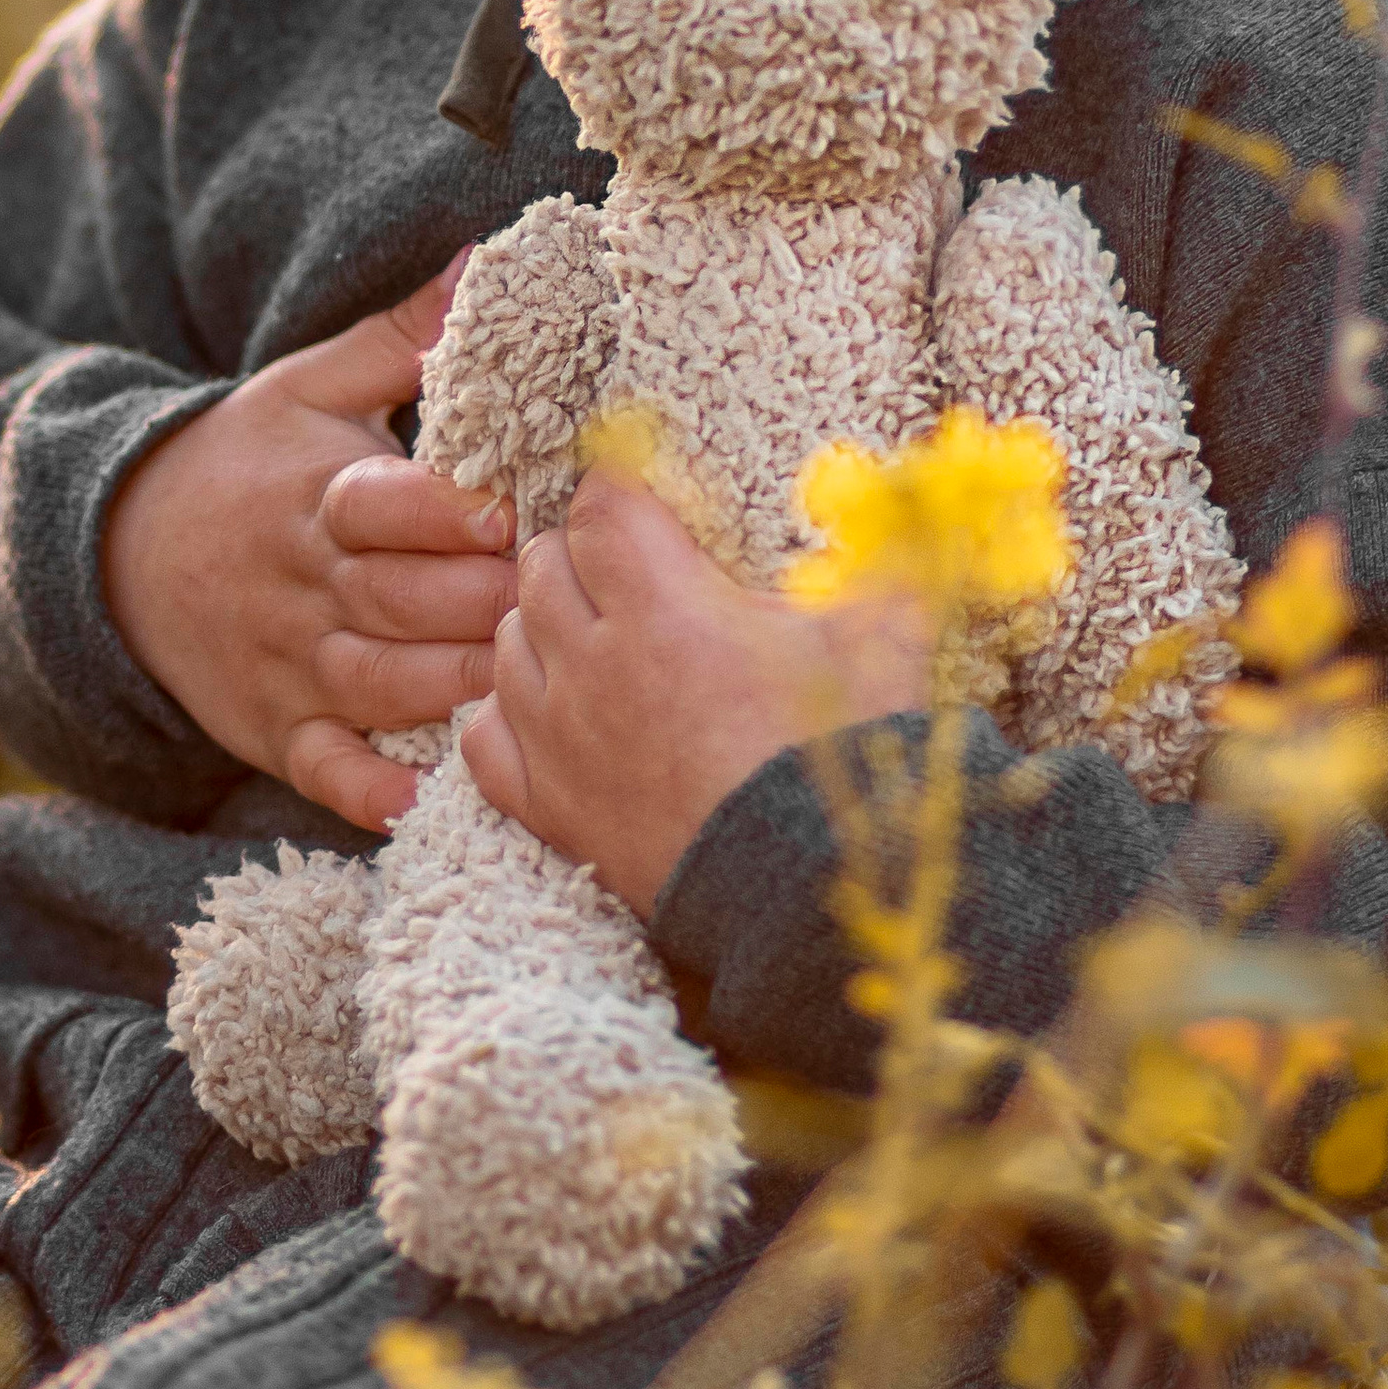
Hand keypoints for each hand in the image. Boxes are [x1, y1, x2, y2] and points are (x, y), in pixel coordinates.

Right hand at [100, 258, 516, 829]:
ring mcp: (289, 663)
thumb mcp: (312, 385)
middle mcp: (305, 585)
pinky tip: (423, 799)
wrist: (121, 550)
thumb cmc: (247, 459)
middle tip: (555, 604)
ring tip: (530, 685)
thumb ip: (404, 334)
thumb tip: (491, 259)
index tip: (511, 511)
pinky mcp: (276, 728)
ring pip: (380, 684)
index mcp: (320, 495)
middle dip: (481, 605)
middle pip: (400, 603)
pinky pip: (324, 769)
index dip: (451, 514)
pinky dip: (368, 790)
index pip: (386, 507)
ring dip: (454, 688)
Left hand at [459, 471, 934, 914]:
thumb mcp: (884, 632)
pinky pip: (485, 735)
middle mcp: (591, 661)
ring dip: (544, 629)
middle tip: (631, 573)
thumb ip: (883, 552)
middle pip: (542, 567)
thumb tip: (903, 499)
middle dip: (583, 557)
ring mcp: (558, 737)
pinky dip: (509, 714)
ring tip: (596, 640)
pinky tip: (551, 713)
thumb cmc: (844, 755)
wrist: (809, 891)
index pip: (599, 508)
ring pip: (507, 644)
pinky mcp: (548, 805)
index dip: (623, 497)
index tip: (650, 508)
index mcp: (660, 603)